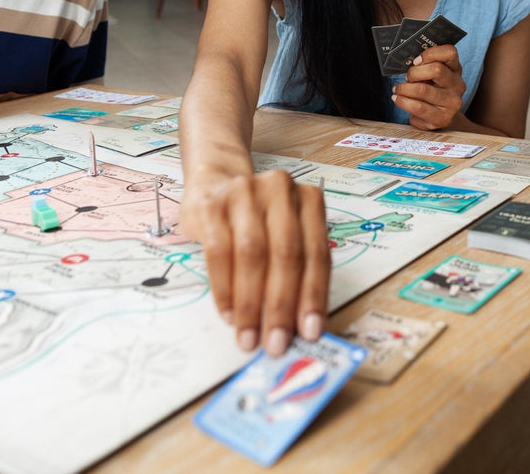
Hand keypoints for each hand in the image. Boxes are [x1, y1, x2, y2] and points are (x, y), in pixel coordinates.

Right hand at [180, 167, 329, 355]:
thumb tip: (298, 328)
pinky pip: (219, 251)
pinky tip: (229, 315)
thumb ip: (295, 272)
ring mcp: (244, 193)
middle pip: (286, 253)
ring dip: (251, 303)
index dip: (314, 296)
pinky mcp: (212, 205)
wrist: (215, 187)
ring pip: (252, 254)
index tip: (310, 332)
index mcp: (309, 199)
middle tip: (276, 342)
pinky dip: (225, 289)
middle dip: (281, 305)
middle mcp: (280, 190)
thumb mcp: (285, 236)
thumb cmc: (257, 222)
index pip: (316, 253)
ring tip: (249, 336)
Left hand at [392, 44, 464, 130]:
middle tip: (407, 78)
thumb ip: (426, 66)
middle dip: (414, 72)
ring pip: (423, 90)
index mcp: (455, 69)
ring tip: (397, 90)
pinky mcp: (443, 118)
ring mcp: (452, 103)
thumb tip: (410, 64)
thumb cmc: (432, 91)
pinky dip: (403, 102)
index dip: (430, 54)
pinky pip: (418, 108)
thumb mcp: (432, 76)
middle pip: (437, 70)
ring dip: (404, 89)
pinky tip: (398, 99)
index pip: (450, 53)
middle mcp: (458, 85)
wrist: (441, 117)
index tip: (416, 61)